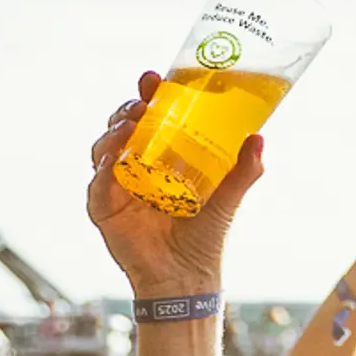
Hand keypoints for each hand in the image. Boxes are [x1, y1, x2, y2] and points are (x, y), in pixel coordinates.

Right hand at [87, 76, 259, 296]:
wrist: (187, 277)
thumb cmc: (204, 236)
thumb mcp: (228, 198)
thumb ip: (244, 170)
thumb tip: (258, 137)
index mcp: (159, 159)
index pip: (150, 119)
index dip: (149, 97)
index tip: (154, 78)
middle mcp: (134, 167)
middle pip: (121, 127)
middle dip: (128, 107)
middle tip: (143, 98)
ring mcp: (115, 186)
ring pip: (104, 148)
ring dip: (114, 130)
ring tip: (131, 121)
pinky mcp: (103, 209)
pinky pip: (97, 182)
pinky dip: (103, 166)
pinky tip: (115, 155)